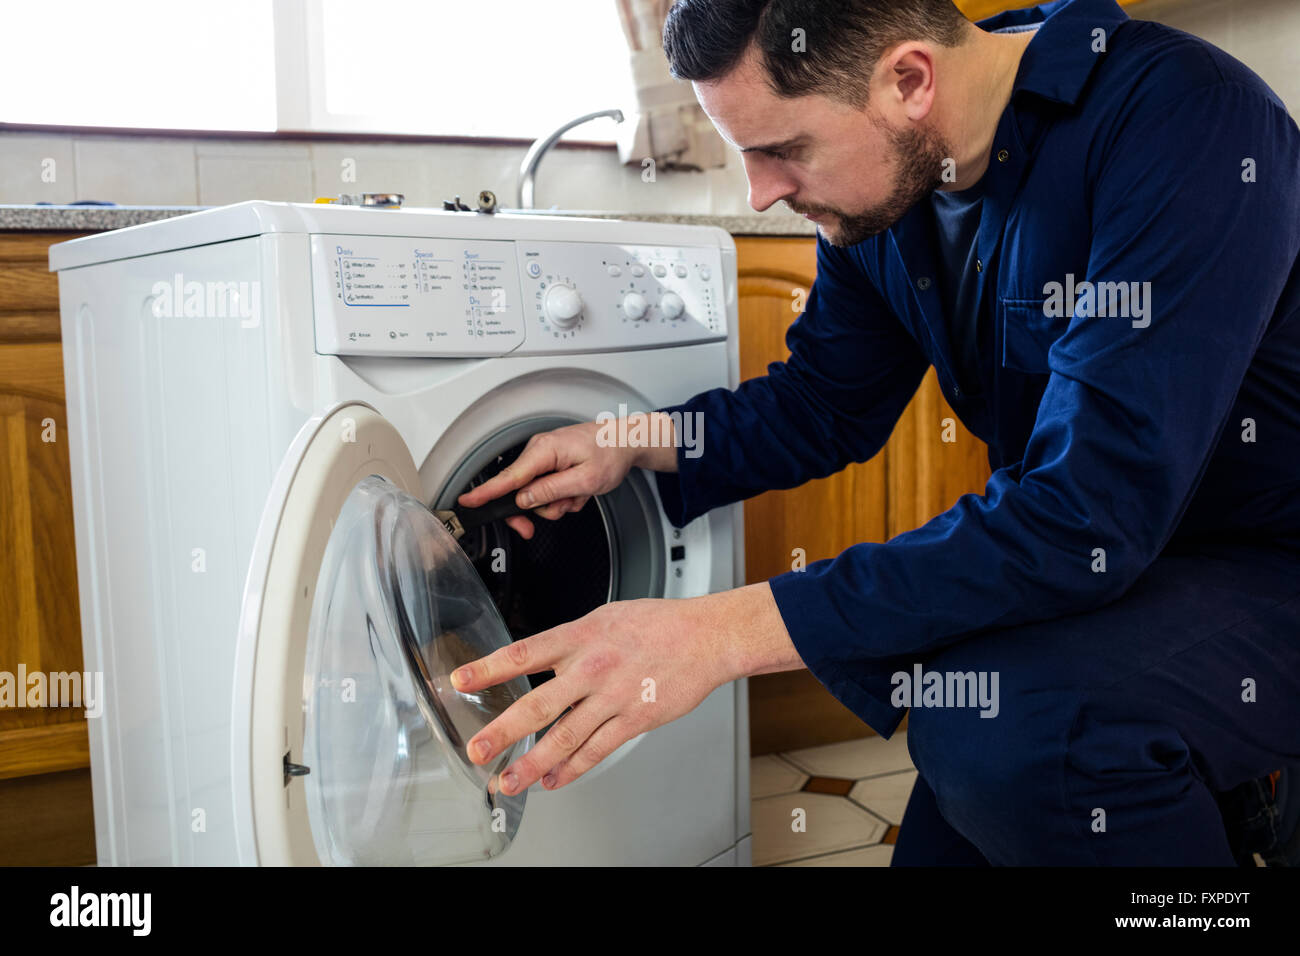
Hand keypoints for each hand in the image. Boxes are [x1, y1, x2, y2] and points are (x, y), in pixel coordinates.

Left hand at [449, 582, 789, 794]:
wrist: (706, 636)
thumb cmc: (658, 624)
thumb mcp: (605, 617)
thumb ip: (572, 640)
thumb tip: (541, 657)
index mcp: (581, 636)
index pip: (524, 652)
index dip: (488, 668)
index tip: (459, 681)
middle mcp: (592, 666)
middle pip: (537, 704)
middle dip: (502, 731)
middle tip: (476, 749)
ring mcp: (613, 696)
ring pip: (565, 736)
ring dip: (532, 763)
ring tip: (508, 780)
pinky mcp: (634, 718)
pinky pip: (597, 749)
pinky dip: (572, 768)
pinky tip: (553, 780)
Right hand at [455, 413, 676, 538]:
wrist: (625, 441)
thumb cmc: (610, 454)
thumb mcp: (584, 480)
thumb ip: (551, 491)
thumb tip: (524, 500)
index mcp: (544, 451)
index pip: (508, 477)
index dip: (487, 492)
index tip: (468, 500)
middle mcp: (539, 450)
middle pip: (519, 490)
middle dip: (536, 508)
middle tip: (545, 520)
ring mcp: (545, 457)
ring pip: (535, 494)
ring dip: (557, 502)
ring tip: (579, 494)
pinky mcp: (551, 463)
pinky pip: (547, 488)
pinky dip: (563, 495)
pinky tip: (578, 489)